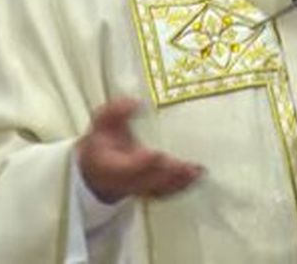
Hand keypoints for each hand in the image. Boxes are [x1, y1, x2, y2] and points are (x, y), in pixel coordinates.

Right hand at [77, 98, 203, 203]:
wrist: (98, 169)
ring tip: (198, 171)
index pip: (127, 168)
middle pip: (149, 181)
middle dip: (169, 175)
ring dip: (180, 183)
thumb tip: (134, 102)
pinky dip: (182, 186)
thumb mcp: (102, 122)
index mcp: (111, 166)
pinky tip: (197, 177)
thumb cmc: (103, 141)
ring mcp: (140, 189)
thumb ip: (116, 111)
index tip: (156, 154)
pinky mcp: (151, 191)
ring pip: (160, 190)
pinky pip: (167, 192)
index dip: (141, 163)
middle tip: (189, 166)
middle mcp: (126, 181)